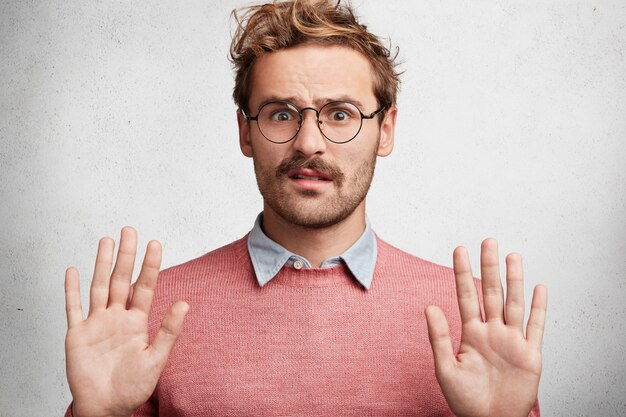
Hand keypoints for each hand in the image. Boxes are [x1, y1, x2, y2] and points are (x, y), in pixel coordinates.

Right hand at [64, 227, 188, 416]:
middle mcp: (117, 318)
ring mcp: (96, 324)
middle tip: (130, 231)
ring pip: (99, 286)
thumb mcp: (156, 358)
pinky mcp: (77, 335)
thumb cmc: (133, 387)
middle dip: (126, 256)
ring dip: (102, 264)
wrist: (107, 408)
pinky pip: (72, 308)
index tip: (155, 244)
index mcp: (137, 322)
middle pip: (122, 280)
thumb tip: (185, 303)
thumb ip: (169, 331)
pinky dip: (71, 290)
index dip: (150, 266)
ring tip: (107, 241)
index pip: (145, 287)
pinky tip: (72, 271)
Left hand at [425, 238, 546, 416]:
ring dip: (515, 280)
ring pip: (514, 303)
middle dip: (490, 267)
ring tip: (513, 256)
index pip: (466, 295)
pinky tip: (539, 288)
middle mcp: (492, 332)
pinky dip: (539, 308)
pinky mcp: (530, 355)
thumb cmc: (466, 400)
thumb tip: (429, 306)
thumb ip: (438, 337)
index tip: (459, 249)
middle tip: (488, 241)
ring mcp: (512, 341)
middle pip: (491, 292)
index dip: (462, 272)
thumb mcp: (446, 368)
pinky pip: (536, 328)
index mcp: (471, 333)